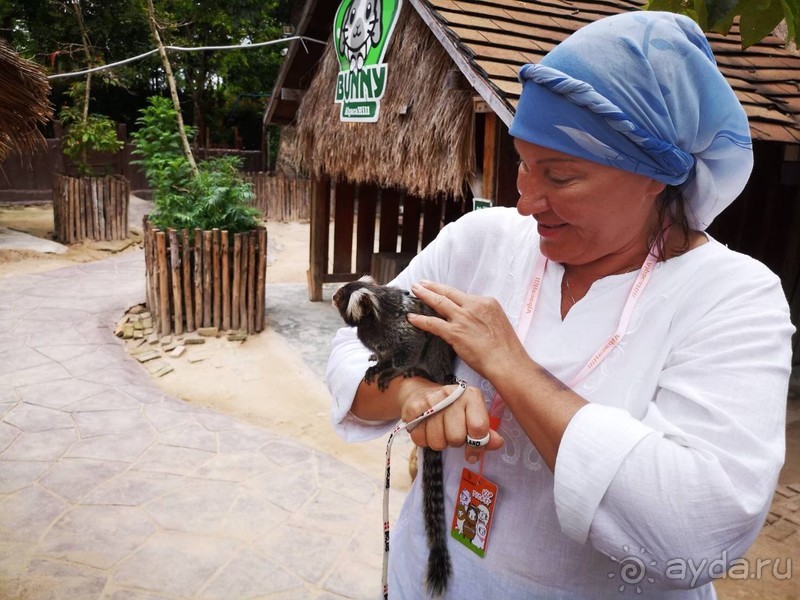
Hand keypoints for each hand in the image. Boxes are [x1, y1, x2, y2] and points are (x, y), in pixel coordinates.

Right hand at [398, 379, 503, 463]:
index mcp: (471, 396)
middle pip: (456, 438)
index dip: (477, 446)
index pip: (478, 427)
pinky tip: (427, 429)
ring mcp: (431, 401)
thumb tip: (498, 443)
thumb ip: (486, 432)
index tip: (473, 453)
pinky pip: (420, 440)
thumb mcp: (472, 416)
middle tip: (452, 433)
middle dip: (455, 442)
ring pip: (437, 442)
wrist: (422, 393)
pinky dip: (424, 440)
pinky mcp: (414, 409)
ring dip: (440, 443)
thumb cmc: (453, 409)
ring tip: (440, 431)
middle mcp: (451, 396)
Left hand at [408, 280, 526, 380]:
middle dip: (433, 286)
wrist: (507, 362)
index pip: (463, 295)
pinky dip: (420, 319)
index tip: (441, 290)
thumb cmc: (506, 349)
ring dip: (424, 295)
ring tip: (414, 290)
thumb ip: (483, 317)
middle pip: (448, 292)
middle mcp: (474, 306)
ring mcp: (463, 318)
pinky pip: (432, 323)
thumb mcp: (498, 323)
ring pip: (439, 302)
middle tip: (421, 283)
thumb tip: (473, 321)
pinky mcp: (454, 332)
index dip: (449, 292)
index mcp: (487, 303)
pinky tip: (412, 317)